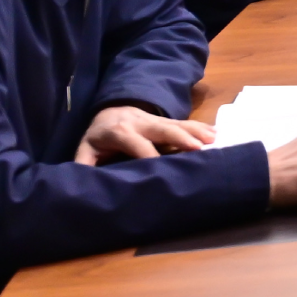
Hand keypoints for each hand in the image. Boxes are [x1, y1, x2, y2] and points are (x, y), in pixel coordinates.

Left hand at [74, 106, 215, 163]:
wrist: (109, 110)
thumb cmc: (98, 137)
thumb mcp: (85, 150)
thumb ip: (83, 165)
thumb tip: (80, 185)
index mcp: (120, 132)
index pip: (137, 145)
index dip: (149, 156)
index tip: (162, 169)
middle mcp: (140, 123)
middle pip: (163, 129)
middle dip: (181, 138)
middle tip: (199, 148)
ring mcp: (155, 119)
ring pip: (177, 124)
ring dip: (196, 131)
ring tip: (213, 140)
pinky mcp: (165, 119)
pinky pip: (184, 122)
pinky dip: (201, 128)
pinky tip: (216, 133)